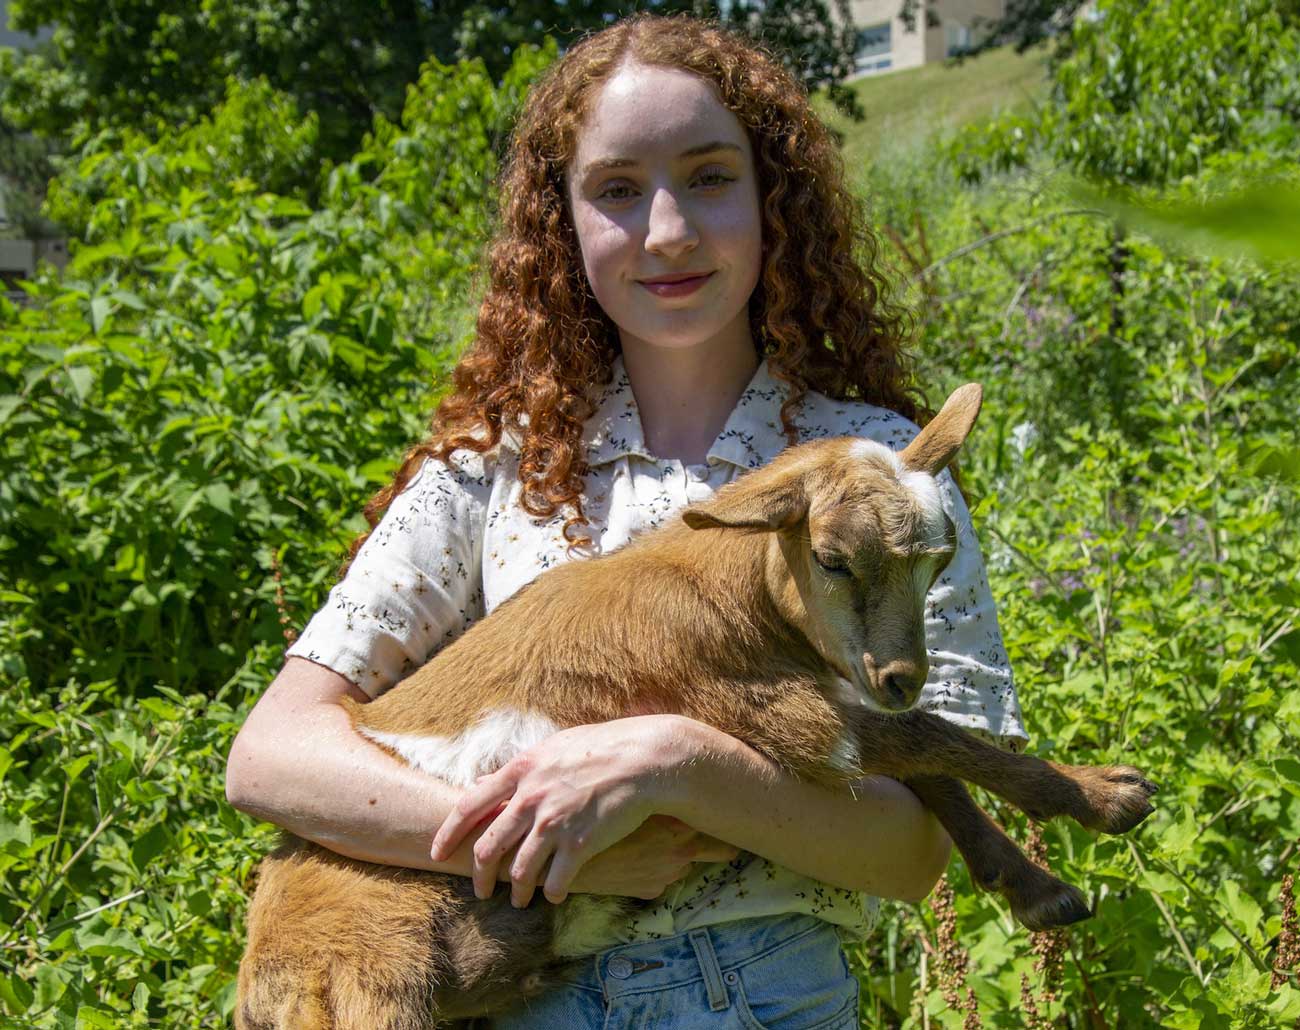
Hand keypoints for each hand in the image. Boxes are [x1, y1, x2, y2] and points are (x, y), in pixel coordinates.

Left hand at [429, 716, 734, 905]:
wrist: (643, 760)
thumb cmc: (599, 749)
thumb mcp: (551, 749)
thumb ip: (519, 770)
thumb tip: (485, 782)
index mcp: (521, 771)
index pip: (468, 806)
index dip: (448, 833)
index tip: (437, 851)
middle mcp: (531, 798)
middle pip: (488, 848)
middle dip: (480, 876)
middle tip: (481, 891)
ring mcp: (555, 823)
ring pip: (520, 872)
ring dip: (516, 892)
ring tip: (519, 900)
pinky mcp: (581, 843)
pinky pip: (556, 882)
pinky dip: (552, 893)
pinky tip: (555, 894)